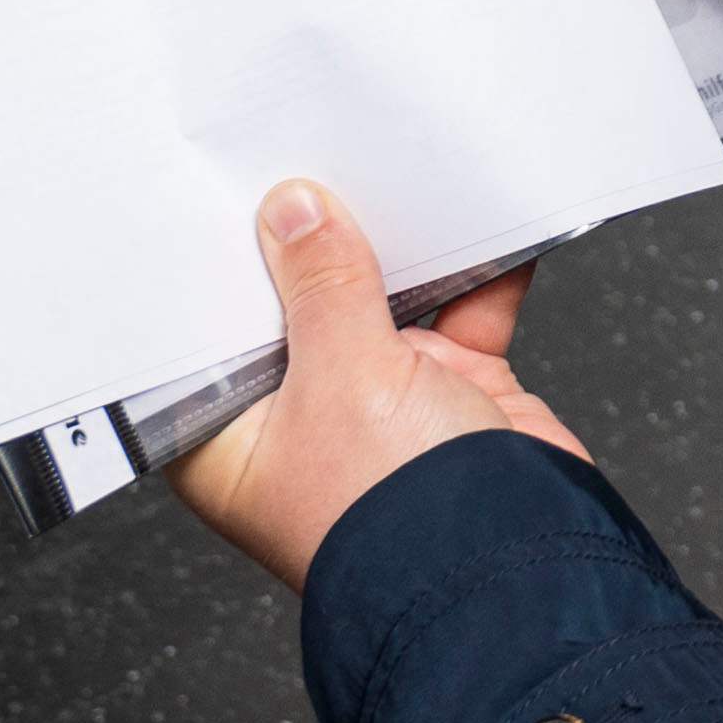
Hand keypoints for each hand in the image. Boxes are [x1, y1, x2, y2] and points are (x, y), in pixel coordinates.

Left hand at [168, 177, 581, 593]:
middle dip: (315, 239)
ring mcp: (381, 405)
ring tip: (395, 167)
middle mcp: (302, 420)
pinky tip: (482, 214)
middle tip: (313, 155)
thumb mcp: (341, 377)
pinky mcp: (454, 392)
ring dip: (400, 246)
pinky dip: (478, 269)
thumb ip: (322, 285)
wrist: (514, 566)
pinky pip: (463, 311)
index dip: (217, 265)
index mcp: (234, 439)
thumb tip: (294, 211)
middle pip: (297, 306)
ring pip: (383, 300)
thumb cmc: (394, 520)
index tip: (226, 188)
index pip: (208, 334)